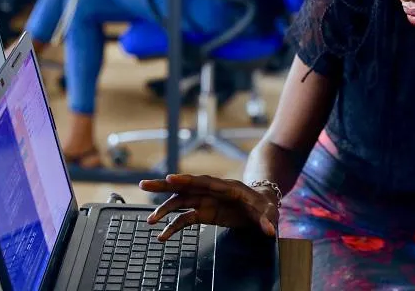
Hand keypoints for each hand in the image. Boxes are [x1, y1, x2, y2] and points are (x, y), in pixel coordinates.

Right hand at [139, 174, 279, 240]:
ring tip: (150, 220)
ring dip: (165, 209)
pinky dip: (173, 226)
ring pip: (180, 202)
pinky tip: (162, 235)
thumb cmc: (264, 205)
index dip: (186, 180)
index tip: (170, 178)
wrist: (262, 205)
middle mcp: (211, 192)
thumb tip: (270, 230)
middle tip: (143, 184)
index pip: (204, 182)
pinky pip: (185, 218)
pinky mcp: (204, 212)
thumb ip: (267, 220)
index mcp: (226, 187)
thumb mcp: (269, 211)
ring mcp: (206, 201)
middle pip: (185, 186)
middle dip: (164, 185)